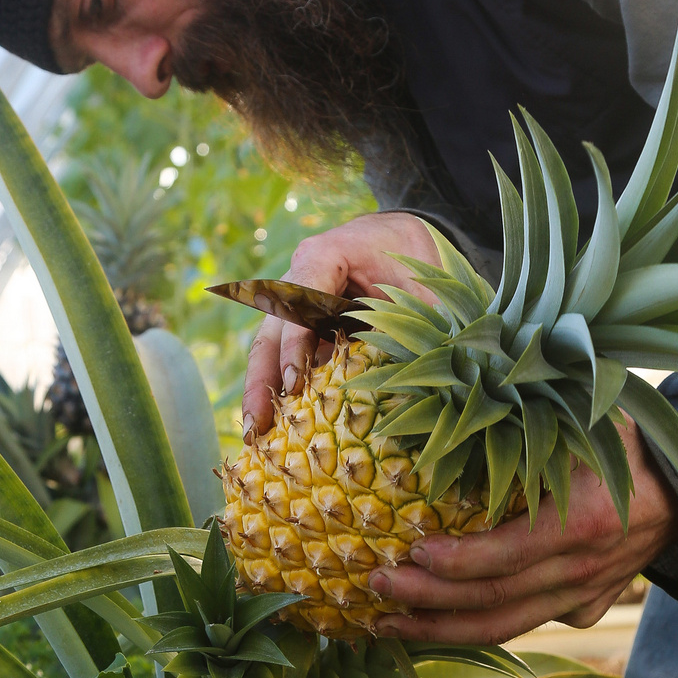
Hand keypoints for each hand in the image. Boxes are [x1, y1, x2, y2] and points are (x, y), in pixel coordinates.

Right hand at [242, 212, 440, 438]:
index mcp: (323, 257)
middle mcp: (300, 281)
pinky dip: (285, 394)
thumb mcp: (422, 282)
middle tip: (256, 424)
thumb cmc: (415, 255)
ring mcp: (300, 310)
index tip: (296, 381)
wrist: (410, 239)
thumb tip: (419, 375)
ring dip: (263, 393)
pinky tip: (280, 431)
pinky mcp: (310, 333)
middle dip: (261, 379)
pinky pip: (291, 363)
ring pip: (271, 351)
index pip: (298, 300)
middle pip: (271, 331)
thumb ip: (417, 322)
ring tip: (255, 438)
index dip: (295, 342)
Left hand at [373, 419, 677, 643]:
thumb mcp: (586, 420)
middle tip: (374, 585)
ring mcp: (583, 598)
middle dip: (428, 600)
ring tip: (385, 621)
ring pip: (504, 627)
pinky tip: (427, 620)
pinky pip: (520, 623)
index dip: (457, 562)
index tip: (410, 553)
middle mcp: (583, 572)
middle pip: (494, 601)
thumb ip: (530, 420)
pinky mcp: (580, 609)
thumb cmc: (627, 445)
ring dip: (440, 629)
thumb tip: (455, 396)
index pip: (509, 556)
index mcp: (584, 524)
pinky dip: (471, 626)